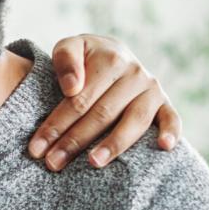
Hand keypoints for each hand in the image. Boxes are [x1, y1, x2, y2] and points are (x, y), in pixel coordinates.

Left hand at [28, 34, 181, 171]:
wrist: (112, 53)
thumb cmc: (84, 57)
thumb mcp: (70, 47)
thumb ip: (65, 59)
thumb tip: (72, 87)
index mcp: (110, 60)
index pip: (78, 99)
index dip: (56, 125)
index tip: (36, 148)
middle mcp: (135, 74)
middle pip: (101, 114)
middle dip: (74, 141)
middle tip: (53, 163)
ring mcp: (152, 90)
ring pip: (134, 121)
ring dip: (114, 144)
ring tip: (93, 163)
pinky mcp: (165, 103)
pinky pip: (172, 117)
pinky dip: (172, 131)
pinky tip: (164, 147)